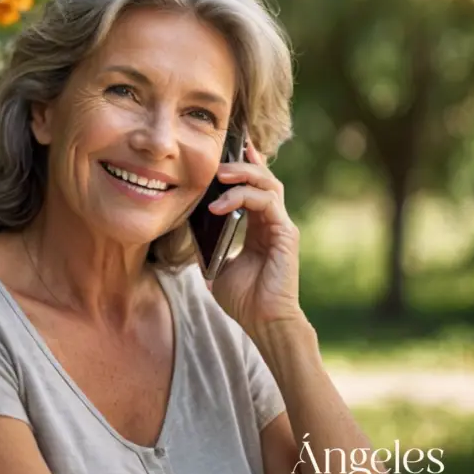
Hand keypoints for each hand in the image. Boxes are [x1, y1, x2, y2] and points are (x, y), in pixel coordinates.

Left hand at [206, 139, 302, 330]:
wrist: (263, 323)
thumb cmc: (244, 299)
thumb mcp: (218, 265)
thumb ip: (210, 244)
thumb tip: (189, 228)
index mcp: (259, 226)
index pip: (254, 186)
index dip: (244, 165)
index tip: (225, 150)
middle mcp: (273, 221)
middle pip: (263, 177)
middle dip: (241, 163)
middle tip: (217, 159)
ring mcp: (281, 225)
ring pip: (268, 184)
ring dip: (243, 174)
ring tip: (218, 174)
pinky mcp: (285, 234)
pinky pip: (266, 203)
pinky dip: (241, 198)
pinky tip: (218, 206)